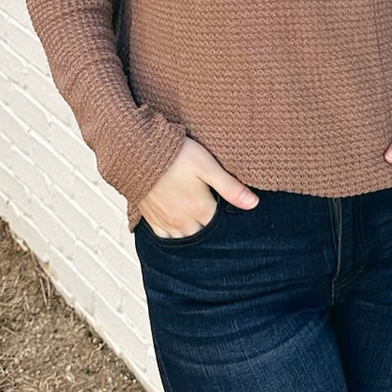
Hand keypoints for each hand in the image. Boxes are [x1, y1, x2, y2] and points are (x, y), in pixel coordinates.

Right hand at [139, 136, 259, 238]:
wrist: (138, 152)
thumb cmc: (175, 155)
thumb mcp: (208, 166)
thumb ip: (230, 188)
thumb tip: (254, 204)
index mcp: (200, 210)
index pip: (220, 227)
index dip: (226, 221)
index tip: (230, 214)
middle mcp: (183, 221)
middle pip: (203, 235)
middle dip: (210, 230)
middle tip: (216, 221)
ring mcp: (166, 221)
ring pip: (184, 239)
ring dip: (193, 234)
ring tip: (199, 225)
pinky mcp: (151, 218)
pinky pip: (164, 237)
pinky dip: (172, 236)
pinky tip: (178, 229)